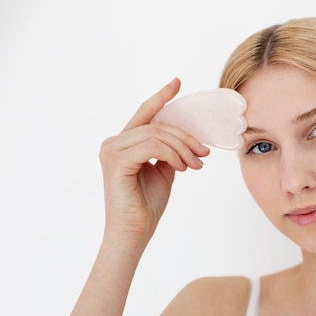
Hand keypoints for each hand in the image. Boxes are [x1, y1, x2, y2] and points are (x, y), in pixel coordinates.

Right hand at [99, 78, 209, 240]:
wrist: (134, 232)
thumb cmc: (146, 205)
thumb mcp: (163, 172)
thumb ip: (168, 152)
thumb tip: (186, 140)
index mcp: (123, 143)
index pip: (145, 114)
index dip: (161, 97)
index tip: (177, 83)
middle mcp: (113, 143)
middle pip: (157, 125)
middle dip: (186, 137)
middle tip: (204, 154)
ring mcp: (112, 151)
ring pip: (157, 134)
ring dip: (183, 148)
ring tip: (195, 165)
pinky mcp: (117, 163)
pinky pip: (152, 147)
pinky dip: (172, 154)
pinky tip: (181, 168)